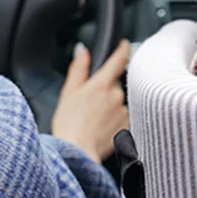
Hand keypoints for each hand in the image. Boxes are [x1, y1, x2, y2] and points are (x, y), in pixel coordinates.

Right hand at [51, 40, 130, 162]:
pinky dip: (115, 120)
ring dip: (110, 106)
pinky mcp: (128, 126)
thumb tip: (82, 50)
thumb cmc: (69, 125)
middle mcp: (117, 95)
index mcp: (101, 84)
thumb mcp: (68, 92)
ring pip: (120, 102)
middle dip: (106, 90)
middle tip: (90, 103)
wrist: (78, 153)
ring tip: (94, 119)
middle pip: (115, 84)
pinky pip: (124, 117)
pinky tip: (102, 128)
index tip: (124, 44)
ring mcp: (124, 111)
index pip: (119, 59)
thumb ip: (78, 68)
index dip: (123, 48)